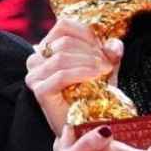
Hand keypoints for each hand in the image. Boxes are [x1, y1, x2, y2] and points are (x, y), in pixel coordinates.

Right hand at [25, 19, 123, 134]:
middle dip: (91, 50)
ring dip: (88, 61)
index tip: (103, 47)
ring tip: (105, 70)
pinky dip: (81, 73)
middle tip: (108, 62)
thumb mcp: (104, 66)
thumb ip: (109, 51)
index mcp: (48, 47)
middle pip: (64, 41)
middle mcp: (36, 59)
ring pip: (61, 56)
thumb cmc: (94, 93)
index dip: (86, 32)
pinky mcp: (40, 91)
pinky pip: (61, 75)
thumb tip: (115, 44)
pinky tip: (96, 75)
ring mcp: (35, 76)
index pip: (63, 25)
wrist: (89, 125)